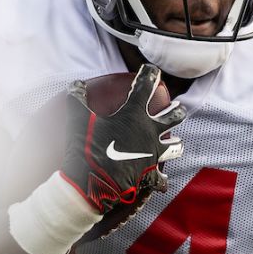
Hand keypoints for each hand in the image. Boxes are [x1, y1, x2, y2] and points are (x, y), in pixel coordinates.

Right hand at [61, 64, 185, 212]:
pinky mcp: (150, 175)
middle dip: (176, 110)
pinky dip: (161, 179)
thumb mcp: (78, 118)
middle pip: (173, 117)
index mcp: (135, 114)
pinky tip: (163, 181)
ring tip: (177, 142)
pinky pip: (161, 178)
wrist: (93, 183)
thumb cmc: (87, 148)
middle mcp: (150, 132)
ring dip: (176, 143)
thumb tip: (75, 84)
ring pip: (174, 146)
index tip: (152, 69)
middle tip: (177, 106)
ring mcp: (153, 154)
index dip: (150, 74)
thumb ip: (77, 98)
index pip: (146, 86)